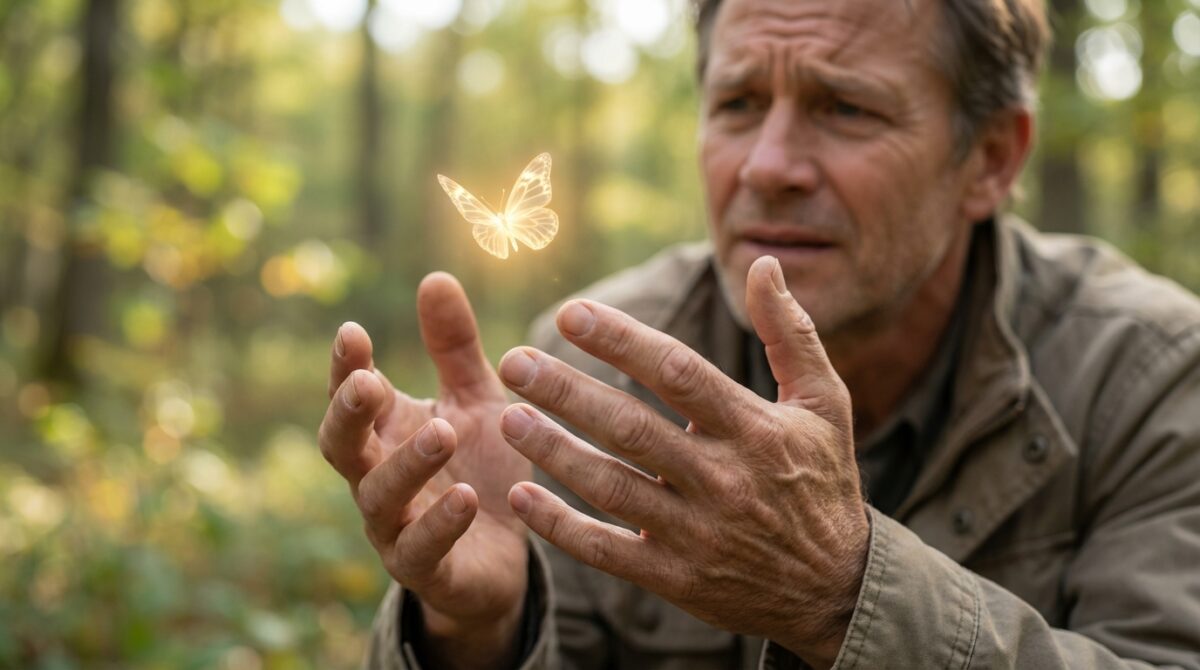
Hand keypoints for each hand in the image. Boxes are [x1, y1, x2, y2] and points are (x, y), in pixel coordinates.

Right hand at [318, 273, 531, 667]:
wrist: (505, 558)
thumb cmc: (481, 468)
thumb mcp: (476, 401)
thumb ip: (454, 348)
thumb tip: (435, 276)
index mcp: (386, 432)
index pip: (352, 396)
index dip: (346, 367)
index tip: (352, 332)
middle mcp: (377, 478)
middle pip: (340, 447)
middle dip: (348, 415)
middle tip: (367, 384)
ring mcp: (395, 528)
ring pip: (379, 497)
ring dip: (407, 464)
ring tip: (442, 432)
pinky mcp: (427, 572)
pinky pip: (421, 551)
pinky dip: (439, 524)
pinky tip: (465, 497)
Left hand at [496, 256, 868, 668]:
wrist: (837, 589)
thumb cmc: (823, 482)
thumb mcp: (825, 404)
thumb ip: (791, 332)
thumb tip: (765, 263)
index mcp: (755, 430)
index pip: (679, 374)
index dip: (622, 341)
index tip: (571, 314)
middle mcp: (724, 480)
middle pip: (632, 428)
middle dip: (568, 392)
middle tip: (515, 361)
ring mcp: (698, 534)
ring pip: (613, 487)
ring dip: (555, 452)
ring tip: (507, 418)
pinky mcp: (677, 579)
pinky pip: (607, 551)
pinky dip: (560, 526)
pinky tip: (520, 494)